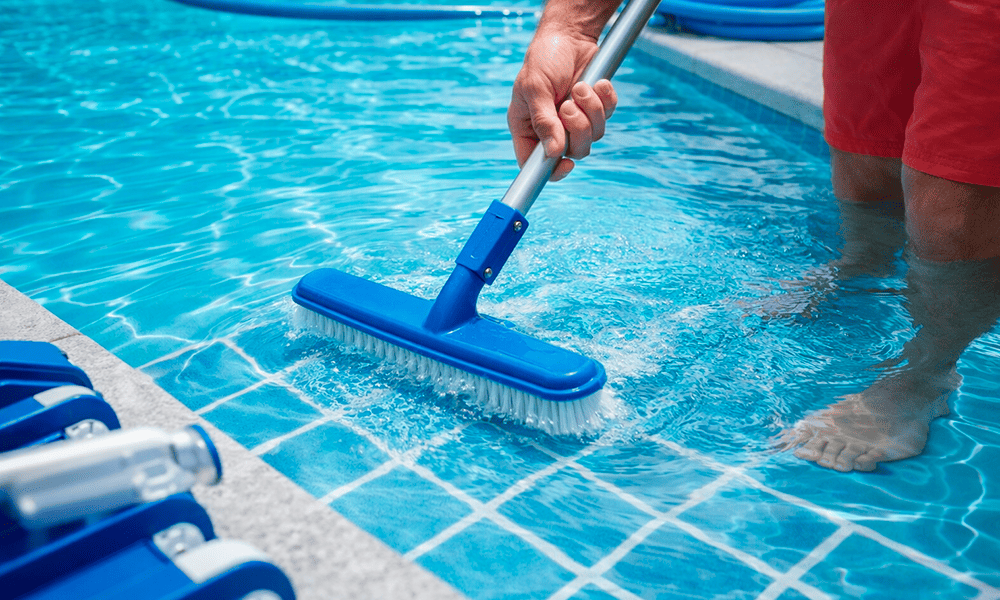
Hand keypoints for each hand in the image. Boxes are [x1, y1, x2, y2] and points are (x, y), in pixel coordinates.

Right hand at [507, 31, 617, 180]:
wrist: (569, 35)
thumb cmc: (543, 59)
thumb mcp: (535, 88)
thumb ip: (544, 122)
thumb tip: (554, 153)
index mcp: (528, 129)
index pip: (536, 163)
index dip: (551, 171)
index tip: (566, 164)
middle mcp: (552, 129)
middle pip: (573, 152)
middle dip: (577, 129)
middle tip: (569, 105)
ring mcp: (575, 120)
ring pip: (594, 136)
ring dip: (591, 110)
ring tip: (582, 86)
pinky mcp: (595, 108)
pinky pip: (608, 115)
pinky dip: (605, 99)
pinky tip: (597, 82)